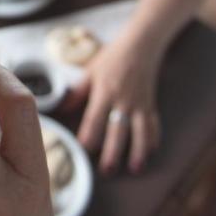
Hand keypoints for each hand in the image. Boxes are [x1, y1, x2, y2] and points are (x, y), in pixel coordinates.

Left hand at [62, 35, 162, 174]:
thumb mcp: (90, 71)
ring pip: (140, 131)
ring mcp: (140, 103)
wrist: (141, 45)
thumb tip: (60, 109)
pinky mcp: (151, 105)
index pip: (95, 118)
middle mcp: (123, 100)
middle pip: (118, 129)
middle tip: (107, 170)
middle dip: (114, 151)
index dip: (89, 135)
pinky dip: (153, 140)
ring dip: (138, 151)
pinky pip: (154, 125)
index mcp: (104, 91)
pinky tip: (150, 153)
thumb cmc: (112, 58)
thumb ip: (77, 92)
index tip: (84, 150)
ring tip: (134, 169)